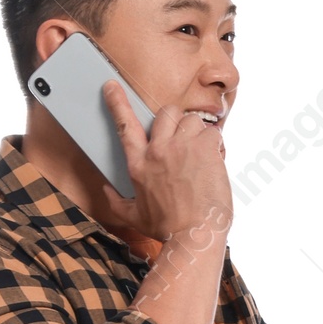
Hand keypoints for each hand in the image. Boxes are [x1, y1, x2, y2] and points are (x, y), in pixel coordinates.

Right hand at [102, 81, 232, 242]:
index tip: (112, 86)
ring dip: (198, 133)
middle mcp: (158, 152)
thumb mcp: (135, 216)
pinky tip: (215, 163)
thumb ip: (117, 202)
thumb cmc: (168, 229)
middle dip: (176, 120)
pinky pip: (213, 133)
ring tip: (201, 155)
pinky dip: (217, 146)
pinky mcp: (205, 150)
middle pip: (166, 112)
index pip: (125, 125)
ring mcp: (183, 148)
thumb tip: (105, 191)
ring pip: (192, 120)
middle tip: (183, 138)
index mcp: (139, 165)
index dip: (117, 103)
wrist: (195, 236)